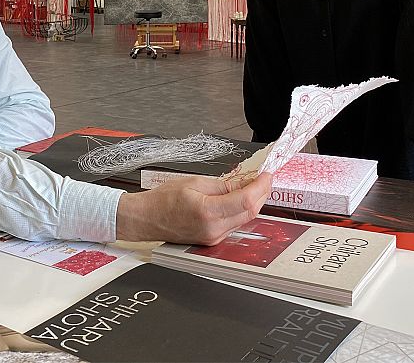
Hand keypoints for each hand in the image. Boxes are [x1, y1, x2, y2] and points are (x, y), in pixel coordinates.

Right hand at [116, 171, 272, 244]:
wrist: (147, 218)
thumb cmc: (163, 199)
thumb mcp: (194, 182)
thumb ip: (223, 184)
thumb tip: (244, 181)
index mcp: (207, 212)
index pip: (246, 201)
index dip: (261, 187)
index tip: (266, 175)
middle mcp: (213, 229)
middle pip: (250, 212)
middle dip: (261, 193)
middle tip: (263, 178)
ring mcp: (214, 237)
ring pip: (244, 219)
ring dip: (253, 201)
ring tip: (253, 185)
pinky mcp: (212, 239)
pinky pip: (234, 224)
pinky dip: (241, 209)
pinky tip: (240, 197)